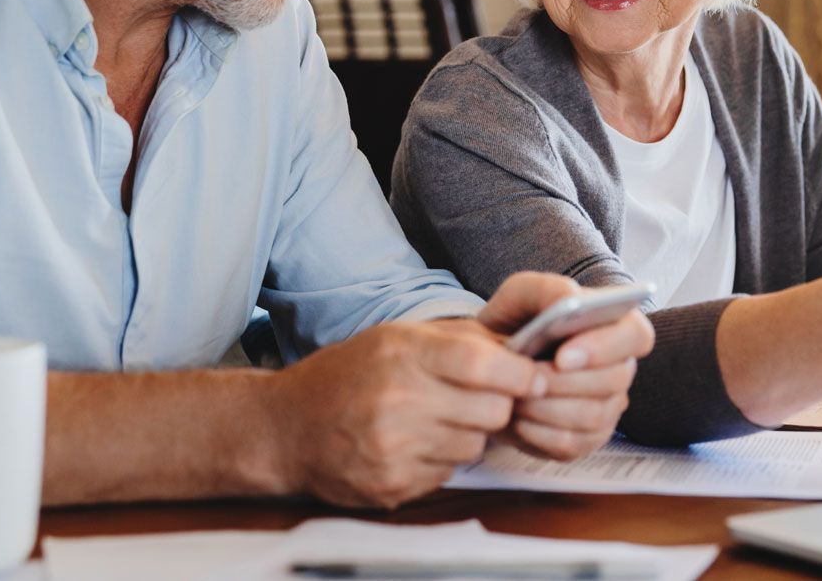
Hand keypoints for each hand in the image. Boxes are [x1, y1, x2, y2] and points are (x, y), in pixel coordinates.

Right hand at [280, 318, 539, 507]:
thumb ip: (459, 340)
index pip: (483, 364)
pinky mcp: (392, 485)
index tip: (534, 376)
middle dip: (494, 403)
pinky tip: (414, 443)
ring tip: (435, 418)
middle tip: (475, 397)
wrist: (287, 426)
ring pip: (475, 444)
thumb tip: (522, 351)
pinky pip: (449, 473)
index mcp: (403, 353)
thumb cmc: (349, 374)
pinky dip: (442, 459)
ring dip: (468, 433)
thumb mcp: (398, 337)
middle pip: (491, 409)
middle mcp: (398, 399)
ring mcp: (393, 447)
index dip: (520, 373)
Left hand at [479, 272, 654, 459]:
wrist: (489, 361)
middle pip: (614, 381)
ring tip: (516, 396)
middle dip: (564, 383)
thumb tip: (572, 301)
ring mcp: (607, 407)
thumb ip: (548, 290)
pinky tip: (518, 419)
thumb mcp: (522, 294)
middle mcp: (619, 367)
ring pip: (593, 416)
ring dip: (547, 408)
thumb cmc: (514, 323)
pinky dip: (538, 433)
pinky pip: (571, 444)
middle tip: (527, 378)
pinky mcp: (586, 438)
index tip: (562, 356)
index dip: (604, 348)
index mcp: (614, 325)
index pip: (637, 335)